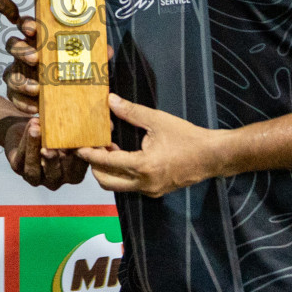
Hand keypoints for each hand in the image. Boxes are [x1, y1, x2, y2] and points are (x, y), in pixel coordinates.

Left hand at [1, 115, 88, 190]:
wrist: (30, 128)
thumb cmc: (56, 132)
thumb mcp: (69, 134)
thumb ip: (80, 135)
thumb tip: (101, 125)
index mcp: (72, 174)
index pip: (78, 170)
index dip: (79, 159)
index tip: (79, 144)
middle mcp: (54, 180)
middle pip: (55, 173)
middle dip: (54, 159)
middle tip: (54, 146)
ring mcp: (35, 177)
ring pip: (33, 168)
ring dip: (35, 148)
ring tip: (37, 130)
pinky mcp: (18, 168)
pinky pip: (21, 158)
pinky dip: (26, 142)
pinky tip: (31, 128)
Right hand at [3, 16, 113, 114]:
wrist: (62, 102)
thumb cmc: (71, 73)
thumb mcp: (84, 63)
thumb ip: (93, 56)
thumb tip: (107, 50)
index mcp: (39, 40)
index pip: (27, 26)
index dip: (27, 24)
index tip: (33, 29)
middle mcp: (24, 55)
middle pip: (13, 45)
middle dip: (22, 50)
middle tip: (36, 58)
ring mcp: (17, 74)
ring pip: (9, 73)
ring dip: (21, 80)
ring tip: (36, 88)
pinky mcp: (16, 94)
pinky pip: (13, 97)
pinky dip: (23, 103)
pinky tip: (35, 108)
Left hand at [76, 94, 224, 197]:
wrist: (213, 156)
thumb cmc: (187, 137)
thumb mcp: (158, 120)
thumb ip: (131, 111)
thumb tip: (110, 100)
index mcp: (143, 166)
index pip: (107, 163)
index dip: (90, 154)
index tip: (78, 146)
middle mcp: (144, 183)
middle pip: (106, 182)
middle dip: (95, 166)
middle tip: (94, 147)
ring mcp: (150, 190)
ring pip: (118, 186)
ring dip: (108, 170)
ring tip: (110, 148)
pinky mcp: (155, 191)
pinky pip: (130, 185)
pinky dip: (122, 174)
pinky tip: (125, 155)